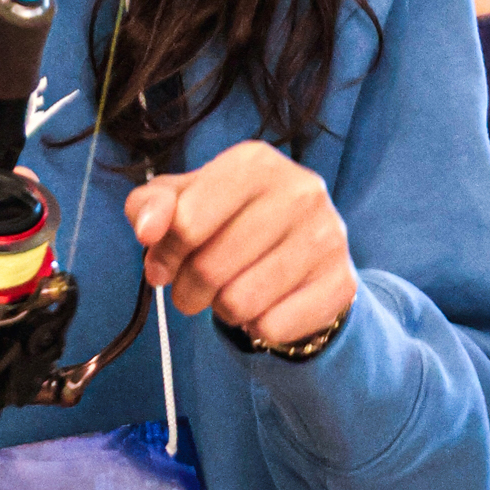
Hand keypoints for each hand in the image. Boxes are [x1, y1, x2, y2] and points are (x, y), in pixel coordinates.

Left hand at [125, 140, 356, 347]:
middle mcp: (299, 191)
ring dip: (222, 310)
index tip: (163, 264)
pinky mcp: (341, 282)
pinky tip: (265, 304)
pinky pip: (272, 327)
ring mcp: (326, 236)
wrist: (305, 248)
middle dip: (187, 290)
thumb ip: (151, 206)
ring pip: (239, 303)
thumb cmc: (232, 221)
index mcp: (254, 162)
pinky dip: (257, 327)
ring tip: (230, 293)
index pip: (185, 223)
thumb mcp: (185, 201)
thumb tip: (147, 229)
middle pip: (209, 268)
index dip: (164, 254)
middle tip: (193, 289)